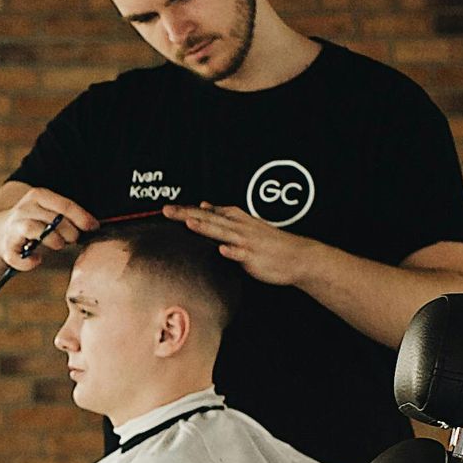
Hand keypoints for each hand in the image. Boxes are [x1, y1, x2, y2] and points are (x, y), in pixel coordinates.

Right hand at [0, 187, 97, 273]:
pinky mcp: (6, 247)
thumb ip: (69, 216)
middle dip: (70, 232)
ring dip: (53, 241)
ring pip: (35, 230)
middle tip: (74, 239)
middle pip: (53, 219)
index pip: (64, 205)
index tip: (94, 227)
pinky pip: (18, 256)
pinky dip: (29, 262)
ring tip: (58, 245)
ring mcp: (14, 226)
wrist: (0, 232)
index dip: (82, 217)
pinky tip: (37, 260)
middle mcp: (24, 208)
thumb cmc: (36, 222)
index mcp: (38, 196)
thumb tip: (94, 226)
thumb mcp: (51, 212)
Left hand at [166, 202, 314, 288]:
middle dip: (187, 214)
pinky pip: (242, 253)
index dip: (185, 210)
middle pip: (208, 218)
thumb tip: (202, 206)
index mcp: (234, 219)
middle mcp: (238, 227)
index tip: (166, 209)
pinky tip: (222, 249)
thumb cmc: (268, 243)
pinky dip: (232, 251)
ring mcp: (246, 241)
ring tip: (190, 223)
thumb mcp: (243, 223)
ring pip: (223, 232)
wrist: (296, 256)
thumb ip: (221, 216)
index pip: (205, 212)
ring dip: (207, 227)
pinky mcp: (254, 256)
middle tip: (167, 211)